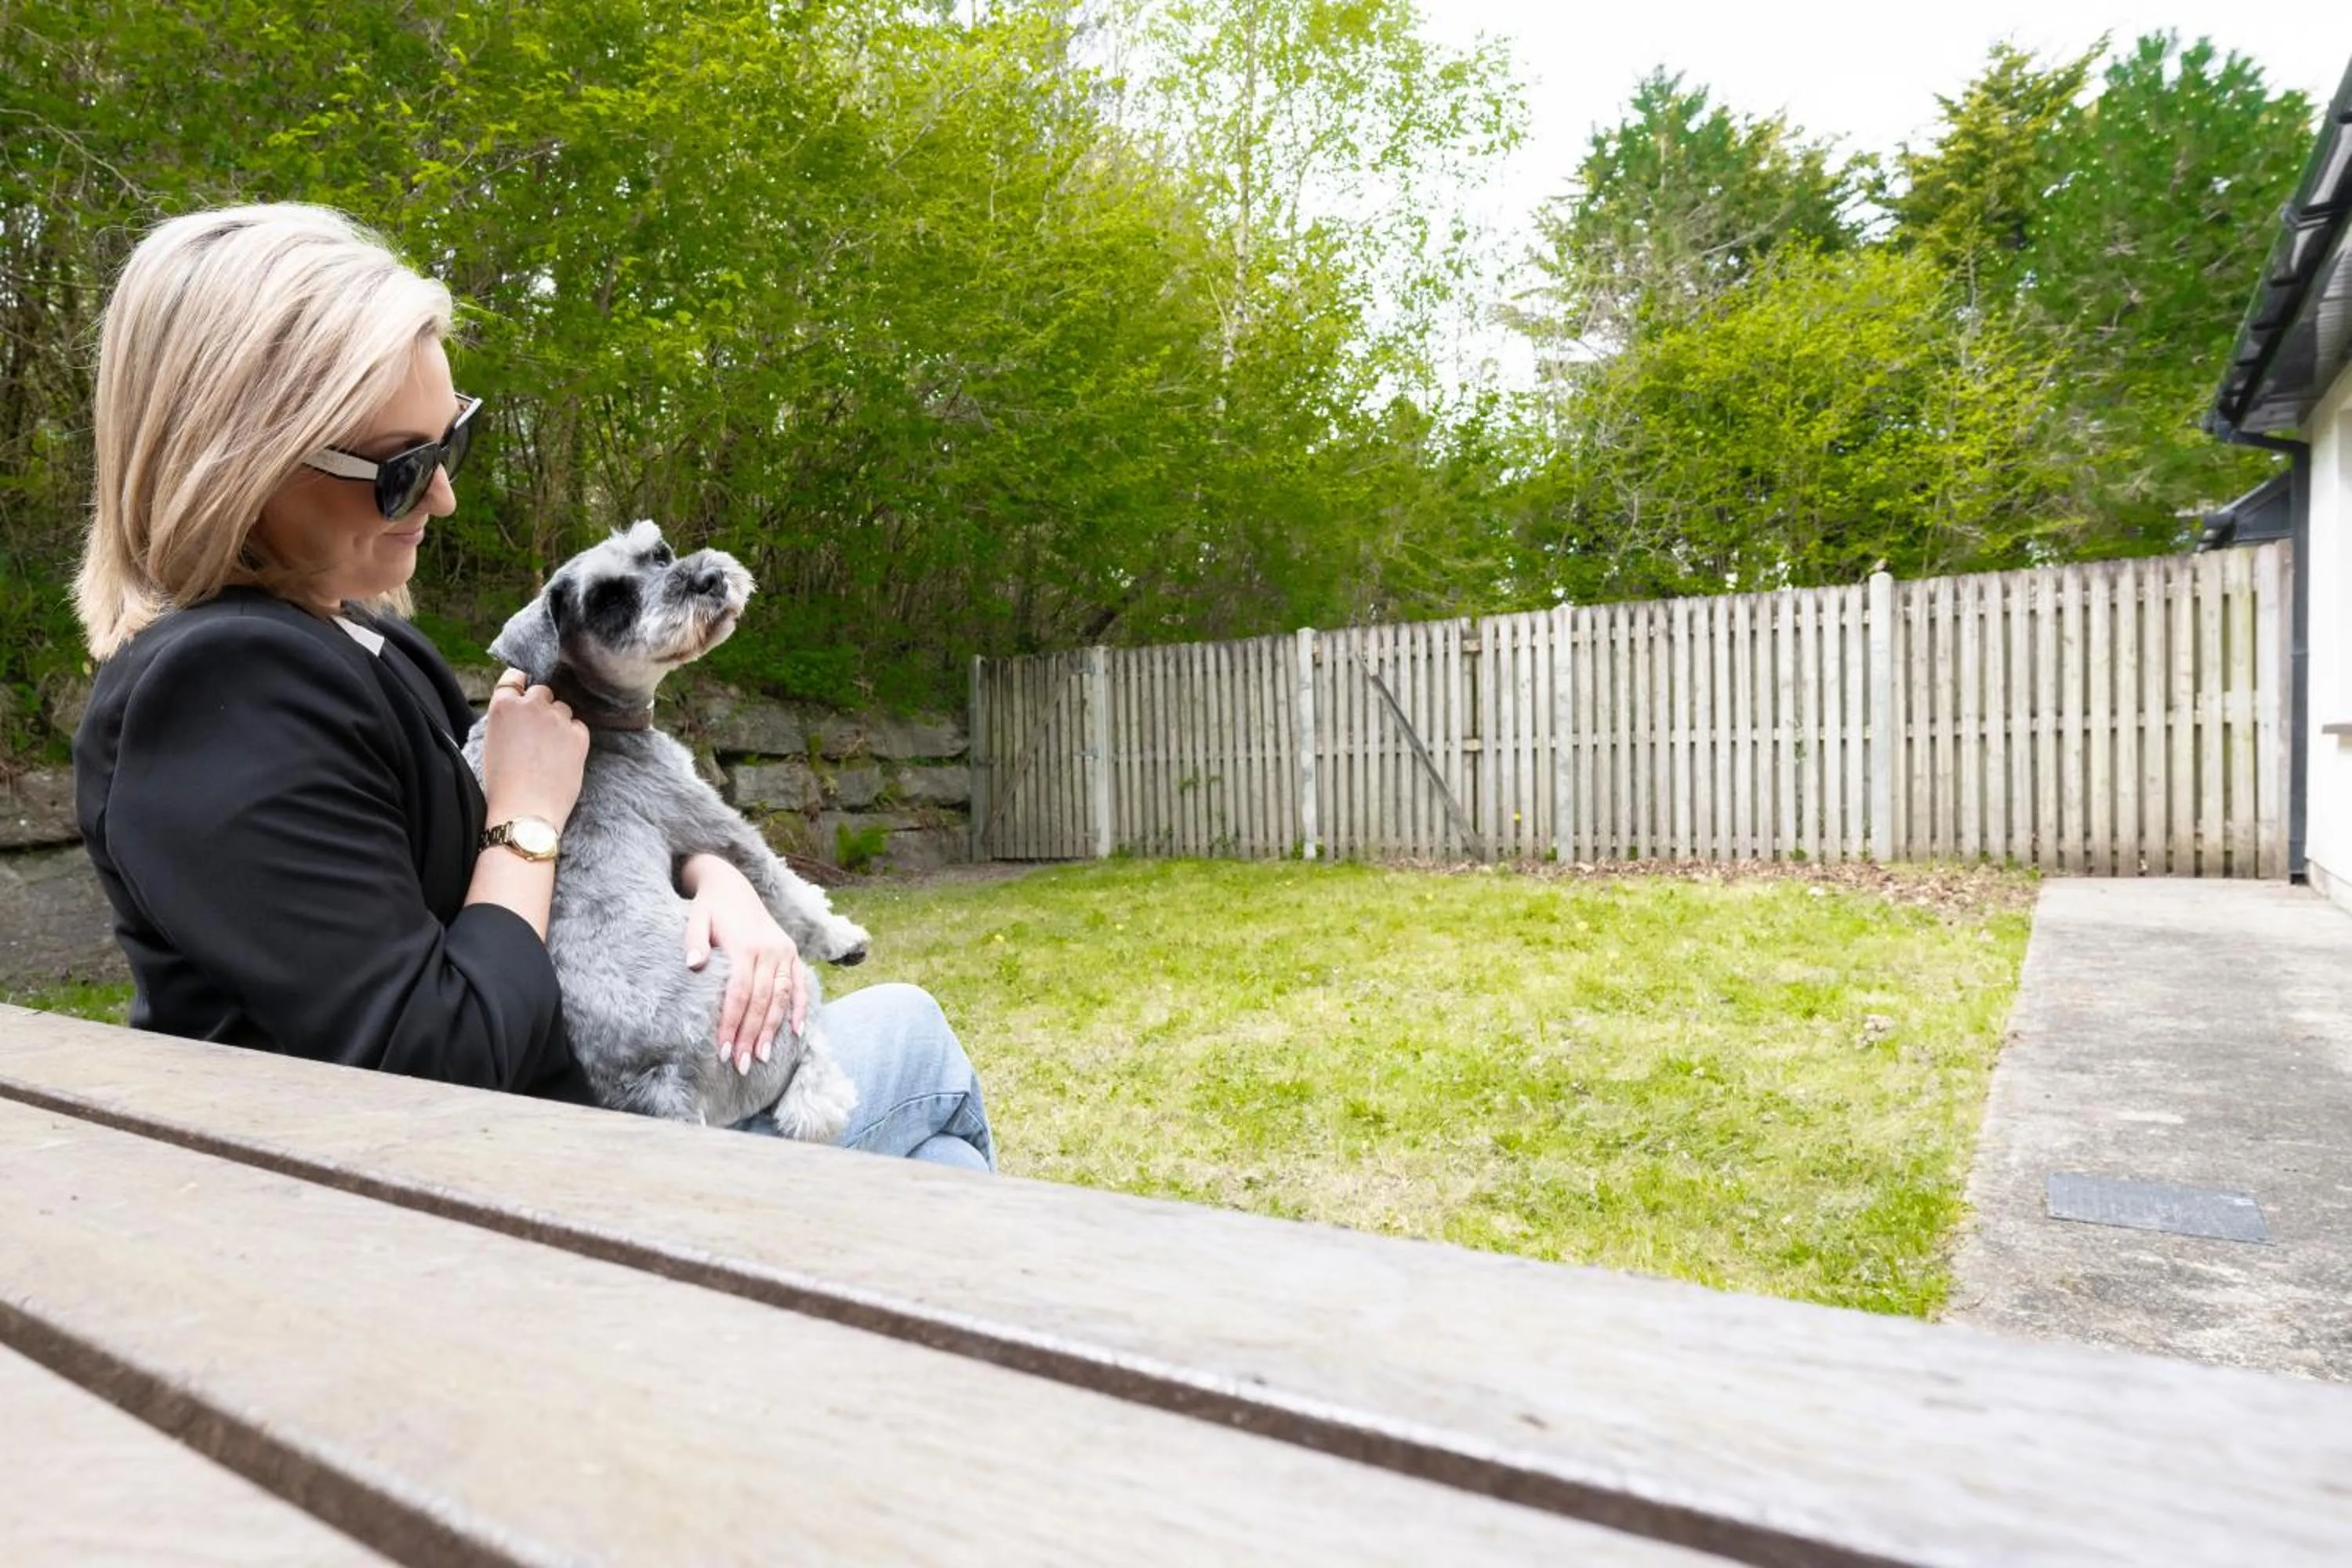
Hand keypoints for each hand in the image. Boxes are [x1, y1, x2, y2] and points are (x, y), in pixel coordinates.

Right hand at [479, 668, 587, 827]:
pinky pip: (579, 726)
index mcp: (503, 706)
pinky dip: (573, 737)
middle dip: (541, 706)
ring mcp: (557, 719)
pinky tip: (563, 757)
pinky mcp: (579, 735)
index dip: (521, 686)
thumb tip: (522, 708)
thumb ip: (508, 719)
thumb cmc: (502, 784)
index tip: (524, 696)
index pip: (514, 678)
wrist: (524, 812)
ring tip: (549, 750)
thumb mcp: (493, 741)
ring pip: (563, 708)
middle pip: (543, 691)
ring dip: (558, 722)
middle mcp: (531, 705)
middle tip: (537, 733)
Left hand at [682, 854, 805, 1074]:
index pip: (739, 993)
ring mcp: (784, 952)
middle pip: (762, 1001)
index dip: (732, 1023)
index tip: (723, 1050)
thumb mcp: (695, 918)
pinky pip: (800, 984)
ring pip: (782, 997)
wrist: (732, 885)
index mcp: (744, 944)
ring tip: (764, 1057)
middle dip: (752, 1035)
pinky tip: (797, 1032)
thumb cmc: (708, 908)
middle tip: (742, 1065)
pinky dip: (800, 1008)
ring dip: (773, 1029)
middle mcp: (769, 950)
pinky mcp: (791, 953)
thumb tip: (693, 965)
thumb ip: (694, 940)